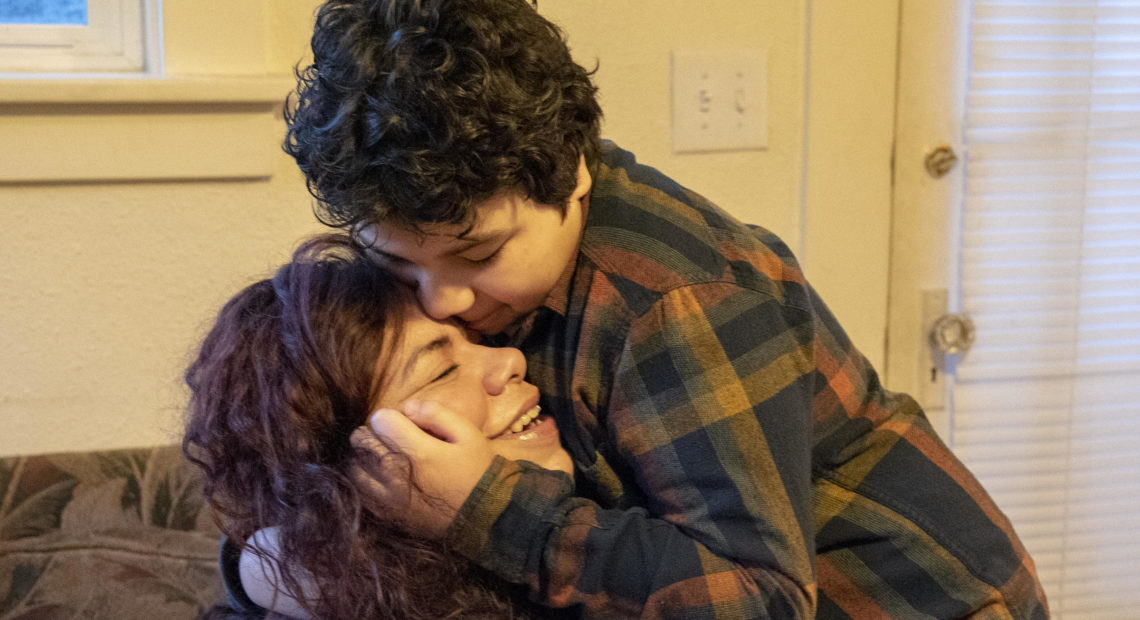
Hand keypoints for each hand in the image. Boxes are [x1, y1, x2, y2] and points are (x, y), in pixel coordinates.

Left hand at [349, 400, 495, 538]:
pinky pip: (360, 494)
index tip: (402, 423)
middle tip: (390, 437)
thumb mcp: (468, 433)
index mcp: (418, 452)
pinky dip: (364, 481)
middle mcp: (396, 476)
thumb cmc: (477, 470)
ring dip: (364, 457)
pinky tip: (380, 478)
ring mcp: (389, 499)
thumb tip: (407, 407)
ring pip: (354, 468)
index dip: (390, 416)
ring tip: (382, 457)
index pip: (380, 420)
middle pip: (362, 441)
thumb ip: (436, 413)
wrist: (485, 517)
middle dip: (373, 433)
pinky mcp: (387, 516)